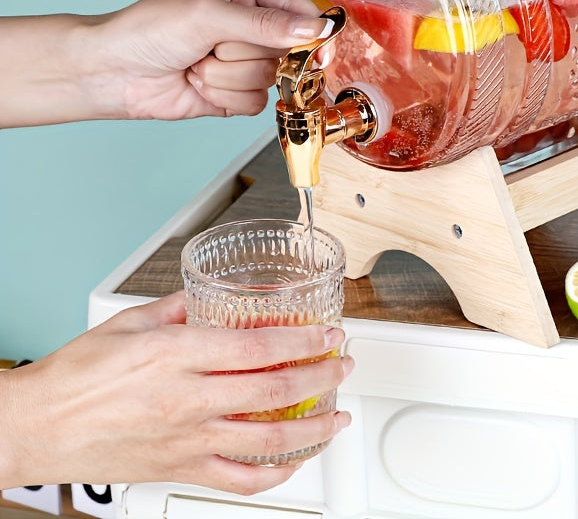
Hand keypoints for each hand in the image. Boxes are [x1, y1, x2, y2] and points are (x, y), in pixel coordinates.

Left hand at [0, 0, 330, 126]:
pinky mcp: (242, 89)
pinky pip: (257, 102)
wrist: (115, 71)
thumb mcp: (209, 16)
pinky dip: (225, 95)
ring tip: (198, 63)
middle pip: (290, 48)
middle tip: (215, 45)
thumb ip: (265, 25)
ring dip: (227, 75)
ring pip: (272, 78)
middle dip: (247, 53)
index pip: (302, 8)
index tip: (317, 52)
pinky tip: (199, 82)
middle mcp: (257, 20)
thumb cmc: (149, 29)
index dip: (313, 32)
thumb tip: (314, 30)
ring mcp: (250, 57)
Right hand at [0, 292, 353, 494]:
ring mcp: (186, 440)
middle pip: (274, 391)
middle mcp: (187, 400)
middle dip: (321, 376)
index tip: (328, 335)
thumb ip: (182, 307)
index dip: (304, 340)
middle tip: (342, 365)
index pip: (259, 346)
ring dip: (313, 427)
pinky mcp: (179, 469)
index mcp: (177, 355)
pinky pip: (238, 480)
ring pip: (267, 441)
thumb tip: (215, 298)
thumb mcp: (131, 321)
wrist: (34, 427)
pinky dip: (275, 473)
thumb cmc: (75, 376)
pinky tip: (295, 459)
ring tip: (338, 414)